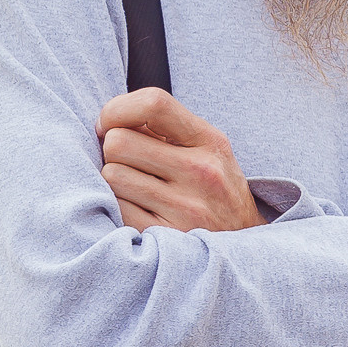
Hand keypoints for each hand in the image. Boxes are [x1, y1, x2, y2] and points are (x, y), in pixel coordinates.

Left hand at [96, 90, 260, 233]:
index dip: (116, 110)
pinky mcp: (166, 235)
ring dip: (114, 182)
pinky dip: (117, 207)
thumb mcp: (205, 150)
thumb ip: (163, 129)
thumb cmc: (211, 189)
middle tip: (130, 165)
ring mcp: (185, 207)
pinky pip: (114, 207)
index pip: (153, 103)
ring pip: (111, 175)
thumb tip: (107, 121)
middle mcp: (202, 171)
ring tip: (138, 189)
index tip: (109, 125)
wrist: (241, 243)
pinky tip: (138, 210)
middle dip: (113, 152)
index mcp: (210, 141)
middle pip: (118, 142)